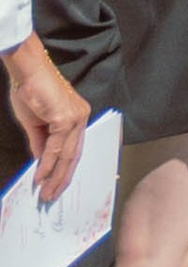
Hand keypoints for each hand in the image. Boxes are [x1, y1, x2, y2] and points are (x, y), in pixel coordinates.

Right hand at [2, 37, 89, 203]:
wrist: (27, 70)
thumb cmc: (30, 91)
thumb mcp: (35, 123)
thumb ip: (41, 143)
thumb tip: (41, 163)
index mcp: (77, 117)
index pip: (74, 149)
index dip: (65, 169)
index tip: (56, 185)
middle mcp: (81, 117)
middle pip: (74, 155)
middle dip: (63, 178)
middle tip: (52, 196)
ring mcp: (76, 117)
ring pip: (68, 155)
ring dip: (55, 176)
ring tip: (46, 193)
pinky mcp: (66, 118)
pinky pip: (57, 148)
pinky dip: (48, 164)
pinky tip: (40, 176)